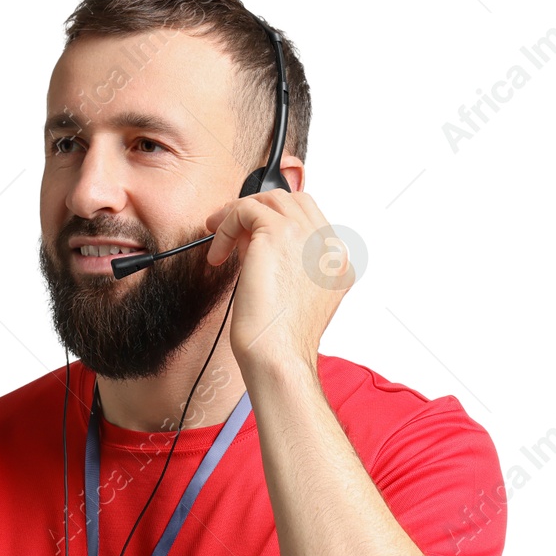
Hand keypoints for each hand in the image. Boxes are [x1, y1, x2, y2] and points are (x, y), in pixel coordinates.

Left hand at [203, 189, 353, 375]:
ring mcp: (309, 238)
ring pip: (272, 200)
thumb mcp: (289, 294)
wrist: (278, 356)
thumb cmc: (279, 340)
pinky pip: (247, 209)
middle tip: (230, 228)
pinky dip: (226, 223)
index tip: (249, 238)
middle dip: (259, 211)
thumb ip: (282, 261)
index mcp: (338, 265)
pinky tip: (217, 251)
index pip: (309, 223)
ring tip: (218, 236)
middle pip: (294, 202)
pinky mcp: (280, 234)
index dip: (275, 225)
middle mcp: (330, 248)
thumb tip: (251, 235)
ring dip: (240, 214)